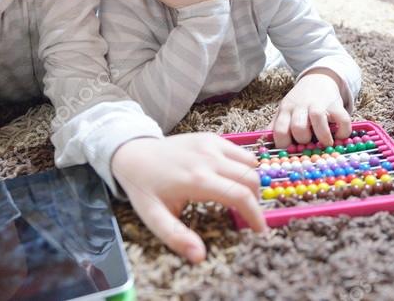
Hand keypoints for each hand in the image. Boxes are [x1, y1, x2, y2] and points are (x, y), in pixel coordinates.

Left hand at [111, 134, 266, 262]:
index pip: (239, 196)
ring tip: (241, 199)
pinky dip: (244, 166)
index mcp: (197, 180)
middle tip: (248, 217)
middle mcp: (209, 159)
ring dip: (251, 183)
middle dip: (255, 201)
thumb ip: (177, 237)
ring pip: (250, 163)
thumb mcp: (154, 218)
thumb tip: (199, 257)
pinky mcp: (211, 137)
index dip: (255, 214)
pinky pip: (240, 151)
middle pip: (250, 179)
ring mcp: (211, 144)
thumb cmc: (145, 189)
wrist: (134, 153)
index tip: (260, 230)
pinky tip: (232, 179)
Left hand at [272, 70, 351, 148]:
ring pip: (318, 119)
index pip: (279, 131)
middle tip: (309, 144)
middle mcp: (301, 107)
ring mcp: (319, 105)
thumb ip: (275, 127)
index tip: (292, 150)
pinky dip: (343, 132)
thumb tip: (263, 144)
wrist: (318, 79)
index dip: (284, 145)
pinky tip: (339, 136)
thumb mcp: (284, 111)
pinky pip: (342, 120)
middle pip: (298, 127)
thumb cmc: (299, 103)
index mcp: (286, 110)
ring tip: (326, 143)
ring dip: (323, 136)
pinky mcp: (336, 105)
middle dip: (304, 140)